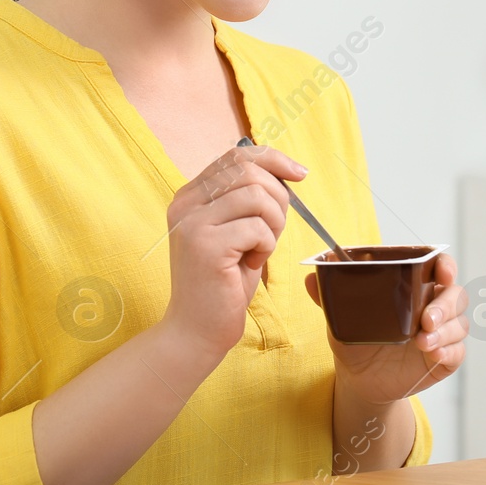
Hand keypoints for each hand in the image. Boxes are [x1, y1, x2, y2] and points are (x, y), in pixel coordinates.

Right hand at [162, 143, 305, 359]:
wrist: (198, 329)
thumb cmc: (224, 283)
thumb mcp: (239, 232)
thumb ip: (250, 201)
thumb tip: (286, 171)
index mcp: (191, 195)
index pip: (236, 155)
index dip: (274, 159)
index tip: (300, 174)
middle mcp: (185, 203)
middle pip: (248, 170)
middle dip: (278, 198)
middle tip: (273, 231)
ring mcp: (191, 222)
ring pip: (256, 195)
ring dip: (273, 224)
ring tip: (261, 249)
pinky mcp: (204, 244)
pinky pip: (257, 227)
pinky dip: (266, 246)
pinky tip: (252, 264)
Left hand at [303, 252, 467, 405]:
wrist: (359, 380)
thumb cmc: (356, 340)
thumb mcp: (341, 318)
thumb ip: (329, 297)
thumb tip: (311, 277)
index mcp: (414, 288)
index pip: (440, 267)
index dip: (445, 265)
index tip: (441, 270)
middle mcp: (433, 307)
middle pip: (456, 295)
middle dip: (445, 304)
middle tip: (425, 319)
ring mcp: (442, 333)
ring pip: (459, 324)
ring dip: (445, 331)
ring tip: (422, 342)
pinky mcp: (445, 358)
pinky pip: (458, 352)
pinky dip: (448, 351)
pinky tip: (432, 354)